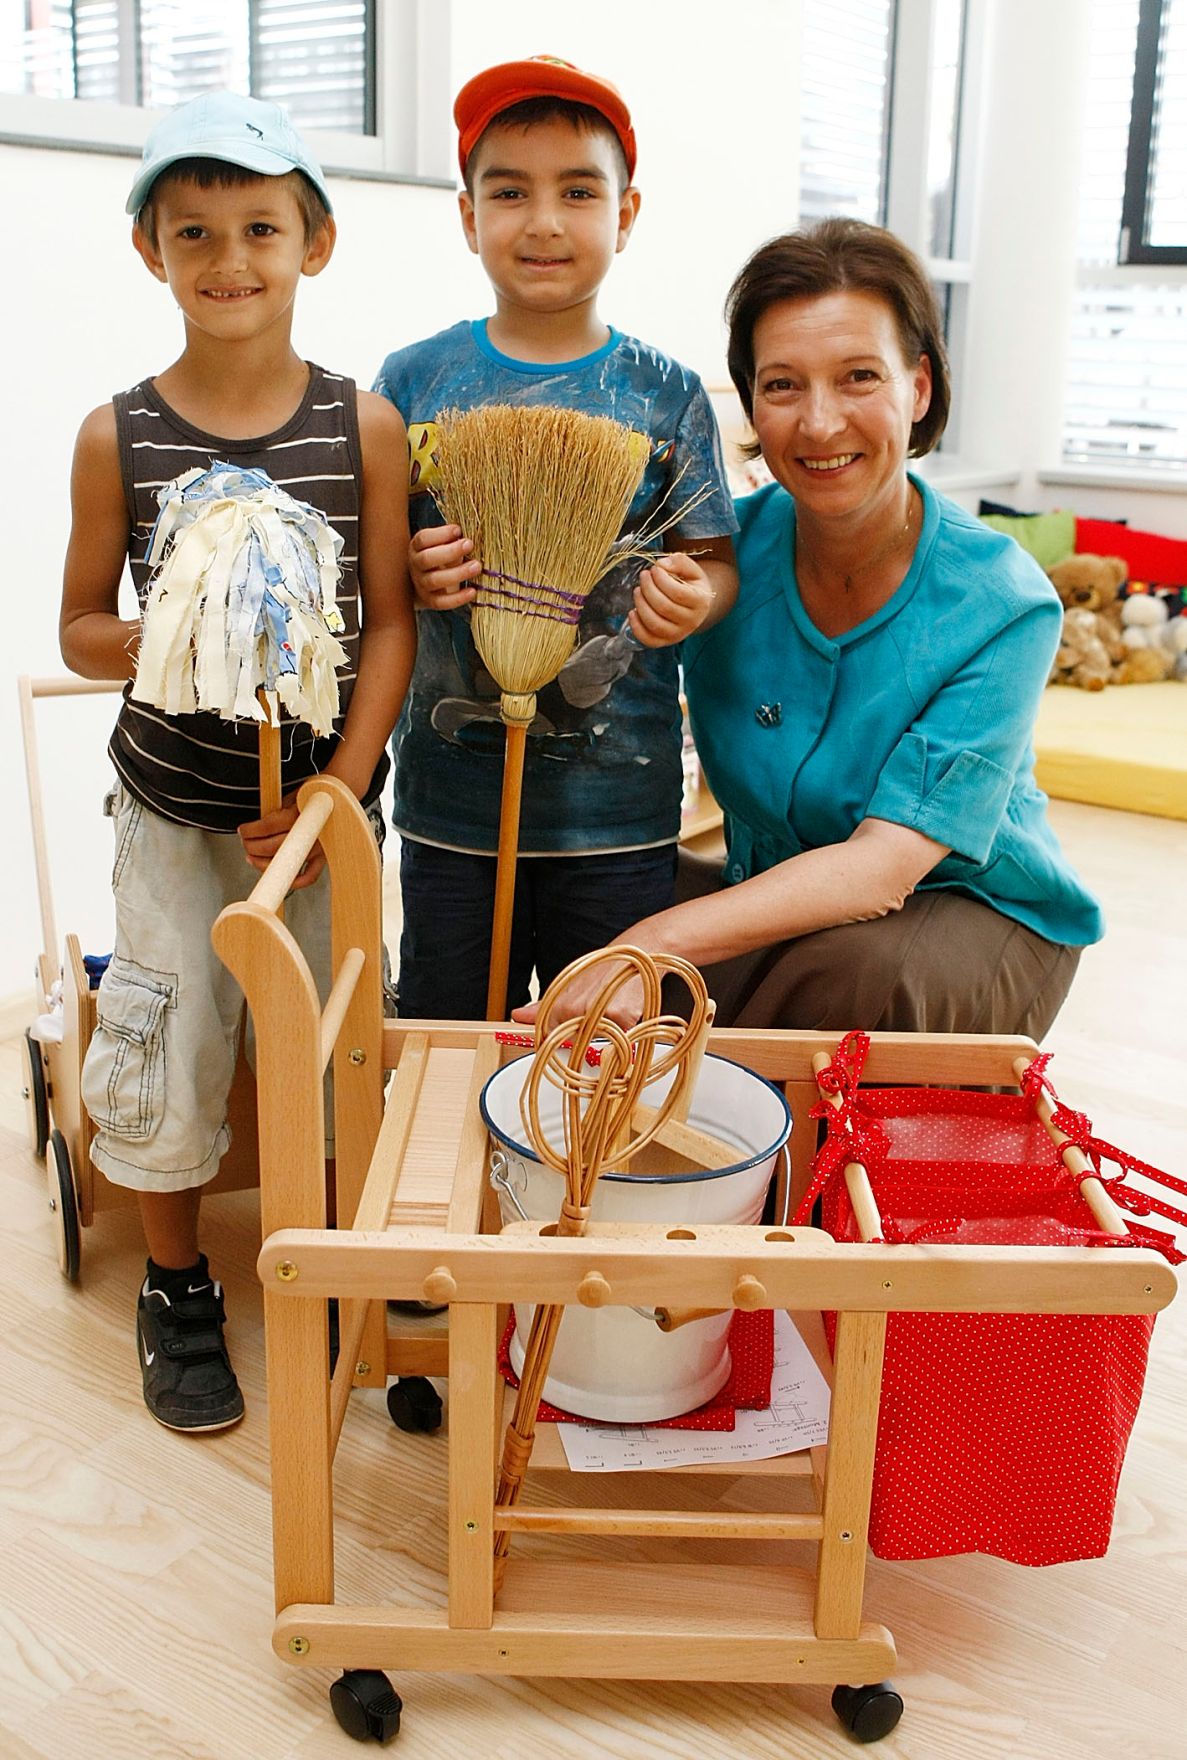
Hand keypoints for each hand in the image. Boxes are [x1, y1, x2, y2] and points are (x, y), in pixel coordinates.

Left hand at [238, 797, 324, 888]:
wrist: (338, 800)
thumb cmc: (313, 798)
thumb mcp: (292, 796)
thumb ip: (275, 811)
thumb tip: (255, 827)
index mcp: (300, 814)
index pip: (267, 826)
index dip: (250, 831)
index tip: (243, 831)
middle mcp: (309, 833)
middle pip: (273, 847)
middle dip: (252, 847)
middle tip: (245, 843)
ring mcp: (317, 848)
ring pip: (285, 865)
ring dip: (262, 864)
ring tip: (252, 857)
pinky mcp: (323, 859)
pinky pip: (309, 877)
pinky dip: (294, 882)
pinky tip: (278, 876)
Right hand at [409, 523, 480, 610]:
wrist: (427, 583)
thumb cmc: (441, 557)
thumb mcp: (443, 545)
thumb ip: (452, 540)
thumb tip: (469, 536)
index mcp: (417, 547)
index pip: (423, 539)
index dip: (441, 534)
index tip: (458, 530)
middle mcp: (415, 565)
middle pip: (427, 559)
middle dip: (450, 551)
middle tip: (470, 544)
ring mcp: (420, 584)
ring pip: (434, 580)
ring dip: (457, 573)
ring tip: (476, 566)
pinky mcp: (428, 601)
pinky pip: (441, 602)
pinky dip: (457, 598)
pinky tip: (473, 591)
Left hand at [510, 951, 644, 1030]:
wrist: (634, 954)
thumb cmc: (600, 971)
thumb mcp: (568, 986)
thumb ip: (542, 1007)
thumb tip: (516, 1015)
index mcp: (558, 1005)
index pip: (550, 1040)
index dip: (560, 1043)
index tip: (569, 1039)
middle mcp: (573, 1011)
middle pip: (577, 1045)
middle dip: (589, 1036)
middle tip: (599, 1013)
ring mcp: (596, 1015)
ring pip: (599, 1041)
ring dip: (607, 1032)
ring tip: (611, 1008)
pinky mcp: (621, 1018)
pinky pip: (621, 1038)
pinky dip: (626, 1028)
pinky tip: (626, 1009)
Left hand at [628, 551, 714, 646]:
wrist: (695, 606)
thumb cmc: (690, 584)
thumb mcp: (690, 569)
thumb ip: (678, 562)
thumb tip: (661, 565)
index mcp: (701, 602)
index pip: (678, 593)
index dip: (662, 580)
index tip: (654, 569)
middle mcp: (692, 621)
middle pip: (664, 607)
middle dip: (648, 589)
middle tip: (643, 576)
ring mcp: (679, 634)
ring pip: (655, 624)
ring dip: (641, 605)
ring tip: (637, 590)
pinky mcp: (666, 642)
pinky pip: (649, 640)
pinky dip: (636, 627)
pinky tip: (633, 611)